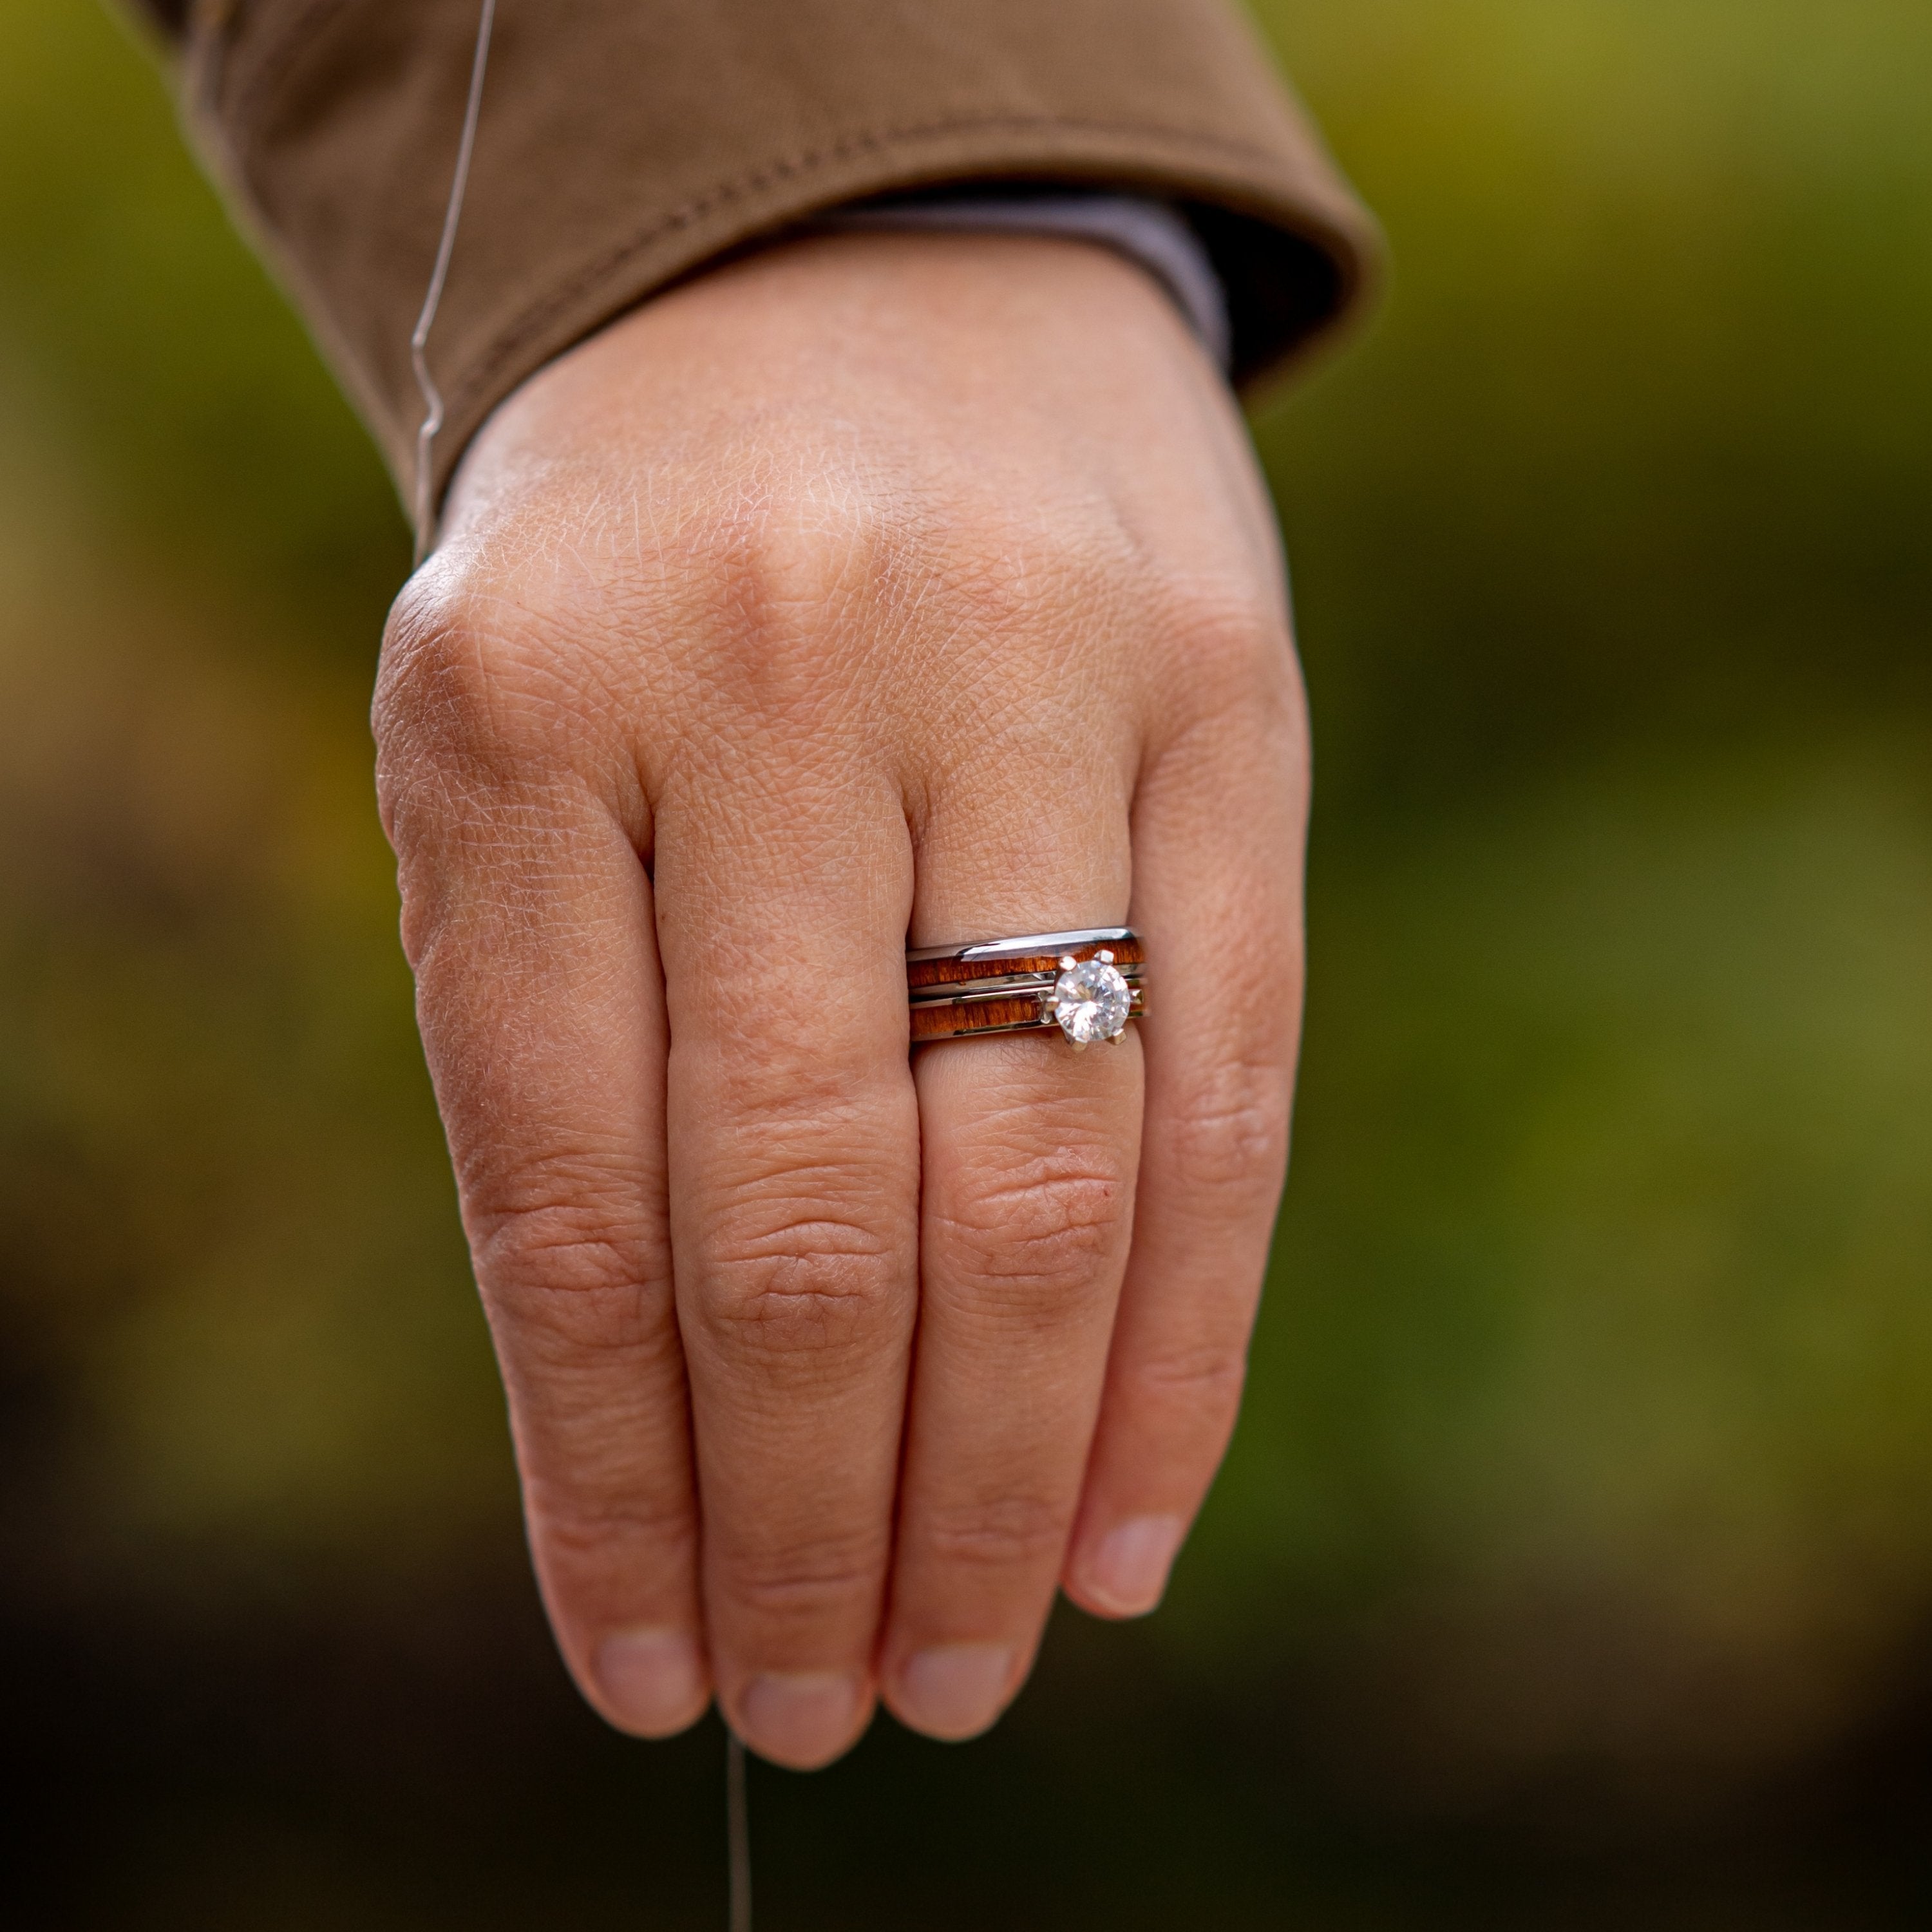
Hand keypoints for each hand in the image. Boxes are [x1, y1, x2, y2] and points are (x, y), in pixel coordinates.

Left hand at [375, 230, 1306, 1767]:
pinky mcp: (1239, 698)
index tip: (649, 1670)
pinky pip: (1230, 1084)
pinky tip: (1128, 1518)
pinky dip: (1182, 1342)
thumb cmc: (661, 584)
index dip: (612, 1478)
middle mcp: (789, 684)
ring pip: (1040, 1179)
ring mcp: (1040, 675)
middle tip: (831, 1708)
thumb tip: (668, 1446)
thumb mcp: (536, 763)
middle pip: (817, 1217)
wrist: (862, 285)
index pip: (570, 1193)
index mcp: (527, 711)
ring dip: (1005, 1471)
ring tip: (969, 1659)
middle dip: (818, 1516)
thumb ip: (585, 1056)